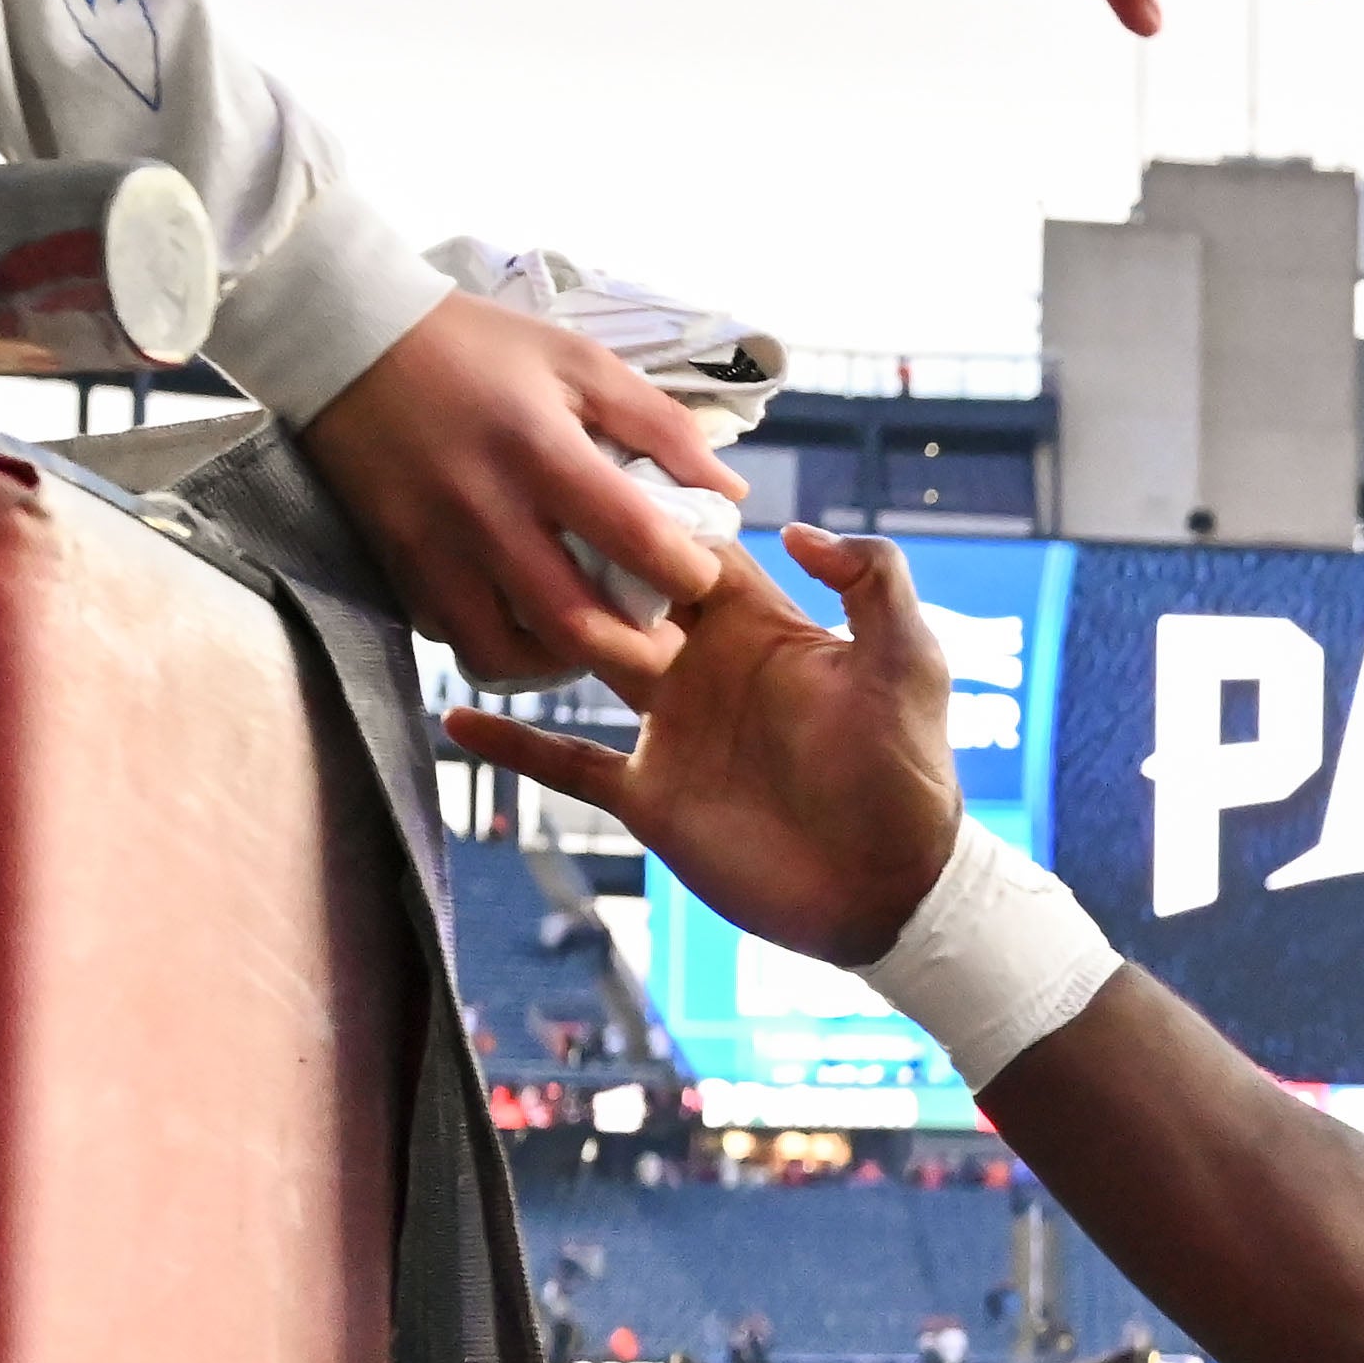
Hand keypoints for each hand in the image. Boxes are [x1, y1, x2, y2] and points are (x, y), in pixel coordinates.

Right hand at [297, 293, 748, 687]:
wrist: (342, 333)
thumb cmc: (475, 345)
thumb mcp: (578, 361)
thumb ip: (661, 425)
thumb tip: (729, 492)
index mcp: (541, 450)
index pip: (635, 539)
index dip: (686, 573)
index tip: (701, 576)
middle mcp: (484, 510)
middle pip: (574, 623)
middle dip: (635, 652)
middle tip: (665, 644)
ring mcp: (431, 544)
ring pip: (505, 651)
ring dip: (563, 664)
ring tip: (596, 641)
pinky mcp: (393, 561)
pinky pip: (453, 634)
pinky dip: (499, 645)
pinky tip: (528, 623)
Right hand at [436, 521, 959, 963]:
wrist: (889, 888)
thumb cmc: (908, 773)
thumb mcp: (908, 664)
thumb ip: (873, 582)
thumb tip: (797, 525)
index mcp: (760, 628)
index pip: (689, 554)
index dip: (646, 519)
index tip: (585, 474)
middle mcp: (704, 668)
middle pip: (621, 596)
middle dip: (572, 563)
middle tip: (504, 522)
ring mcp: (670, 730)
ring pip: (582, 666)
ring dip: (534, 636)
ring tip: (468, 593)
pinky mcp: (649, 794)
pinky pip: (568, 762)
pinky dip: (513, 746)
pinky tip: (455, 718)